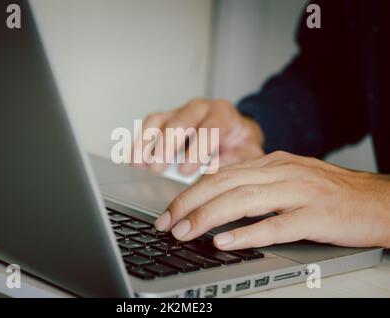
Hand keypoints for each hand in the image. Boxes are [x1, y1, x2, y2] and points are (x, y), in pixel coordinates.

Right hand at [131, 99, 264, 174]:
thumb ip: (236, 161)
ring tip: (140, 163)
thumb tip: (215, 170)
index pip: (209, 128)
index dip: (196, 150)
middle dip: (167, 145)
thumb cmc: (239, 143)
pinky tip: (134, 159)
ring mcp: (180, 111)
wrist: (235, 132)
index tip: (185, 170)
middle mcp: (200, 108)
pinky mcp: (166, 118)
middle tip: (159, 166)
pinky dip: (139, 142)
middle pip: (180, 121)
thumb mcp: (248, 153)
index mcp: (223, 114)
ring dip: (147, 142)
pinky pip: (149, 125)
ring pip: (159, 120)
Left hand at [154, 151, 389, 248]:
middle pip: (224, 184)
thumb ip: (257, 186)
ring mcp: (298, 192)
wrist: (379, 201)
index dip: (191, 192)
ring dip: (208, 217)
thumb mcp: (289, 180)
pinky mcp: (315, 215)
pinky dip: (247, 233)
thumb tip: (219, 200)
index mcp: (272, 164)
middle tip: (167, 223)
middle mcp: (281, 173)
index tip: (170, 210)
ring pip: (243, 200)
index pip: (221, 174)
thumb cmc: (332, 194)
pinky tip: (225, 242)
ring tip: (185, 232)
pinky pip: (275, 224)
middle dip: (189, 203)